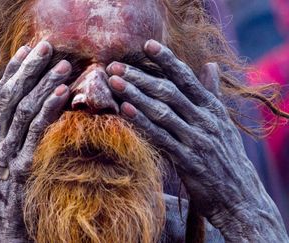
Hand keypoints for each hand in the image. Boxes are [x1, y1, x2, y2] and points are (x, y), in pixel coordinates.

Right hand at [0, 41, 70, 241]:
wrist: (4, 232)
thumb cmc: (6, 195)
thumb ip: (6, 136)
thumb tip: (24, 108)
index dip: (13, 71)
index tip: (28, 50)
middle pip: (9, 96)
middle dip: (29, 68)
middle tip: (48, 47)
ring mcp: (2, 156)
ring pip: (23, 109)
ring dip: (45, 83)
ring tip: (64, 65)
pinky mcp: (19, 168)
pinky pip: (36, 131)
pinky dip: (49, 108)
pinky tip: (63, 93)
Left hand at [106, 40, 287, 241]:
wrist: (240, 196)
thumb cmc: (226, 155)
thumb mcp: (223, 121)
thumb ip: (212, 93)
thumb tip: (210, 65)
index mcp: (212, 108)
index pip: (186, 78)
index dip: (166, 60)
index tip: (146, 45)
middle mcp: (205, 120)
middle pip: (168, 91)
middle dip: (140, 77)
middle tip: (115, 66)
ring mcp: (196, 139)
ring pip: (162, 112)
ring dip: (136, 96)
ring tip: (114, 83)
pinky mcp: (188, 160)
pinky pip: (161, 138)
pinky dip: (143, 123)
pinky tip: (126, 111)